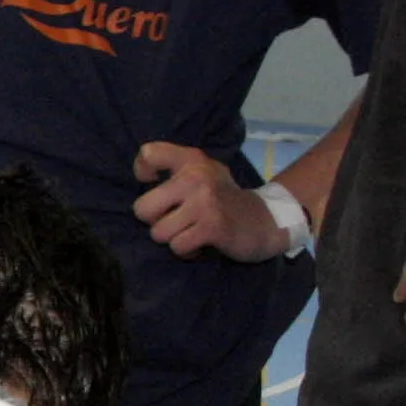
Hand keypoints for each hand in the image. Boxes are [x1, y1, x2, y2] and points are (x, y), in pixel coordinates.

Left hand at [133, 142, 286, 262]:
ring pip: (158, 232)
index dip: (142, 171)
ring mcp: (205, 201)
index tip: (154, 182)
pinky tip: (201, 242)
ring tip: (191, 230)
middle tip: (176, 219)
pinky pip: (177, 246)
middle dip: (155, 221)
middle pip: (142, 209)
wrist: (264, 220)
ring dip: (173, 238)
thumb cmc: (220, 198)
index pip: (148, 154)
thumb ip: (171, 167)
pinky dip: (186, 250)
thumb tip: (141, 176)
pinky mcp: (213, 226)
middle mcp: (197, 176)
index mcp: (191, 160)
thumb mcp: (201, 172)